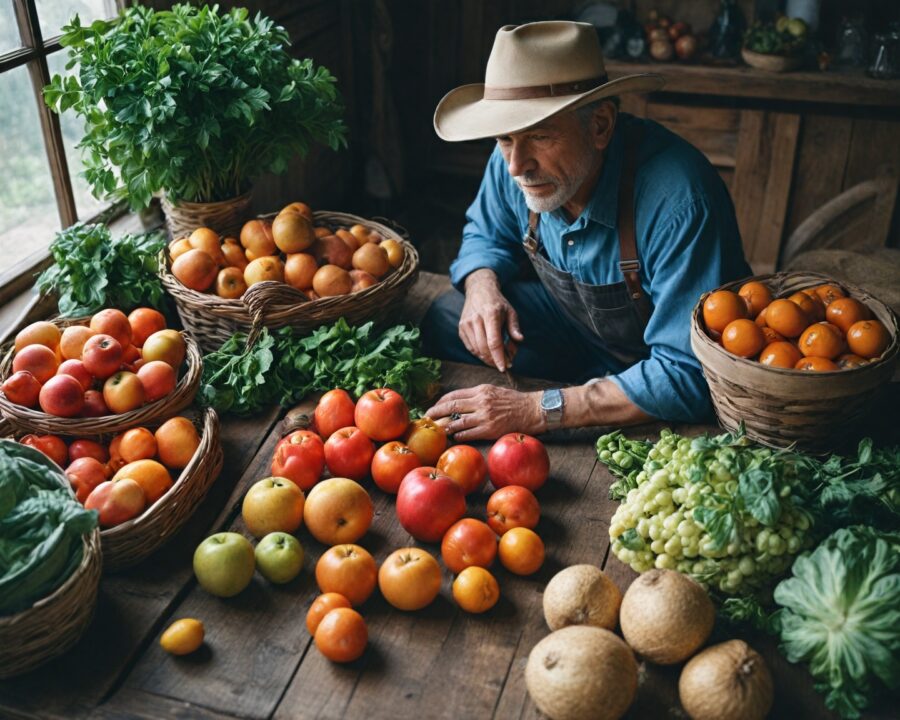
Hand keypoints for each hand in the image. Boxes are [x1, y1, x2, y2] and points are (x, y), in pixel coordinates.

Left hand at [426, 384, 542, 440]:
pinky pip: (469, 433)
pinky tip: (455, 437)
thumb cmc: (514, 401)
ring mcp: (485, 416)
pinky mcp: (490, 429)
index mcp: (481, 390)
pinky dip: (459, 436)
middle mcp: (481, 401)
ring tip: (438, 430)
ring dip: (446, 427)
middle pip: (452, 406)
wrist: (532, 410)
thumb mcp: (494, 391)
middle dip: (436, 412)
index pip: (454, 395)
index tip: (434, 407)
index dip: (441, 402)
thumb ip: (478, 395)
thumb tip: (460, 402)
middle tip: (426, 418)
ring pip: (458, 422)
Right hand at [460, 269, 523, 371]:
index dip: (499, 357)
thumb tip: (520, 340)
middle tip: (505, 363)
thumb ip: (514, 327)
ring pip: (476, 350)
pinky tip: (488, 354)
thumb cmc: (498, 303)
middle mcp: (476, 319)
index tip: (505, 367)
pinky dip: (479, 354)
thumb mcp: (511, 312)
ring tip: (498, 359)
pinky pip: (470, 347)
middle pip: (484, 348)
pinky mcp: (461, 328)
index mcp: (490, 314)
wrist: (479, 290)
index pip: (494, 342)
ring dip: (487, 359)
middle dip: (495, 360)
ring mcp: (466, 324)